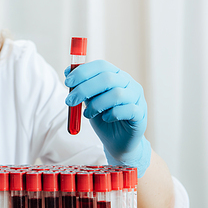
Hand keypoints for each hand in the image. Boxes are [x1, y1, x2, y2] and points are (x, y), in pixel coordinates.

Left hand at [64, 60, 150, 176]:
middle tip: (70, 101)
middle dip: (84, 89)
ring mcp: (137, 98)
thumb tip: (67, 71)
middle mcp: (129, 83)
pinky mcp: (140, 114)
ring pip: (117, 94)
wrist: (117, 142)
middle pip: (107, 78)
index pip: (101, 66)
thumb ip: (82, 87)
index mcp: (116, 76)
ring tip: (88, 114)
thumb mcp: (89, 101)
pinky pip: (127, 110)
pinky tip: (106, 119)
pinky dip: (112, 114)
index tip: (67, 82)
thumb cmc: (103, 118)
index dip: (83, 72)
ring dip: (96, 105)